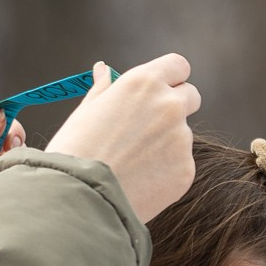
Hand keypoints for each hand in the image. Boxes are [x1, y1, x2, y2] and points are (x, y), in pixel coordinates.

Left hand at [0, 115, 27, 265]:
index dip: (8, 129)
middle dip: (15, 156)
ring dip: (10, 184)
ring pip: (3, 182)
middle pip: (2, 153)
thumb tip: (2, 118)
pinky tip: (5, 214)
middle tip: (10, 171)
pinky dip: (6, 209)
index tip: (13, 144)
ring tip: (8, 194)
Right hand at [46, 55, 199, 222]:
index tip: (159, 89)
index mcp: (143, 83)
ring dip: (166, 143)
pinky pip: (181, 164)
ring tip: (132, 162)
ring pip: (183, 134)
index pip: (178, 65)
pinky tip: (139, 181)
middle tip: (148, 127)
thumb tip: (104, 70)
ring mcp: (181, 139)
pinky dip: (165, 170)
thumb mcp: (85, 112)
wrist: (80, 199)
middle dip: (176, 106)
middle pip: (191, 96)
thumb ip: (104, 89)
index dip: (170, 77)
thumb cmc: (75, 152)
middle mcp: (169, 105)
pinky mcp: (186, 170)